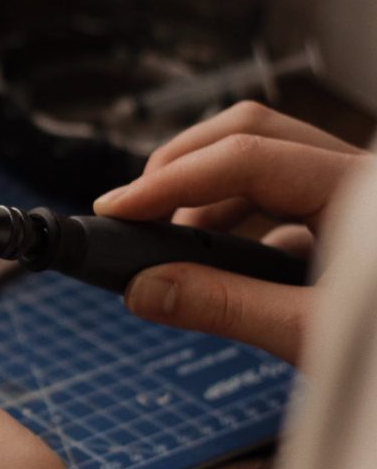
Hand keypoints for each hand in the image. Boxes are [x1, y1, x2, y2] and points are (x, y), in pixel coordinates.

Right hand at [93, 101, 368, 364]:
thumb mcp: (317, 336)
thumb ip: (227, 308)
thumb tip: (145, 289)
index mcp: (360, 193)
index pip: (245, 157)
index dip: (170, 182)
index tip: (116, 211)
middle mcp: (359, 175)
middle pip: (250, 132)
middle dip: (182, 167)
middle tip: (134, 212)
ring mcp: (356, 192)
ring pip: (264, 159)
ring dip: (207, 195)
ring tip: (173, 248)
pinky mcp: (351, 218)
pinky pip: (283, 195)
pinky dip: (239, 219)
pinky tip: (223, 261)